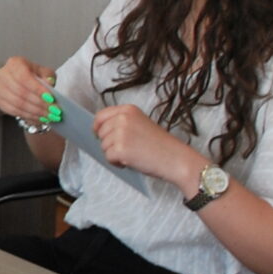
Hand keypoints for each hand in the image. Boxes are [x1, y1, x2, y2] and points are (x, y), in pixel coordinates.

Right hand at [0, 56, 58, 124]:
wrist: (26, 83)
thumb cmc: (35, 77)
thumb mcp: (45, 73)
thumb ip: (48, 77)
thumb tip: (49, 83)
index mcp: (14, 63)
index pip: (23, 77)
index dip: (37, 89)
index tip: (50, 98)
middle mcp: (3, 74)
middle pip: (20, 92)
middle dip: (39, 103)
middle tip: (53, 110)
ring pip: (17, 103)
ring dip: (35, 111)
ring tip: (49, 115)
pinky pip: (13, 111)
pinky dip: (28, 116)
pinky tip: (39, 117)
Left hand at [92, 104, 207, 189]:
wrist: (175, 158)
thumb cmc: (160, 144)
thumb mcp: (140, 123)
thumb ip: (122, 122)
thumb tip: (100, 129)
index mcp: (128, 110)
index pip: (101, 115)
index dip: (98, 127)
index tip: (98, 134)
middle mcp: (123, 118)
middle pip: (100, 132)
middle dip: (109, 143)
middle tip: (128, 148)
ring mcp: (121, 133)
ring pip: (103, 146)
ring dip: (114, 154)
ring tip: (132, 155)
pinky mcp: (120, 149)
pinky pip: (108, 158)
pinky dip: (117, 163)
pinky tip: (131, 162)